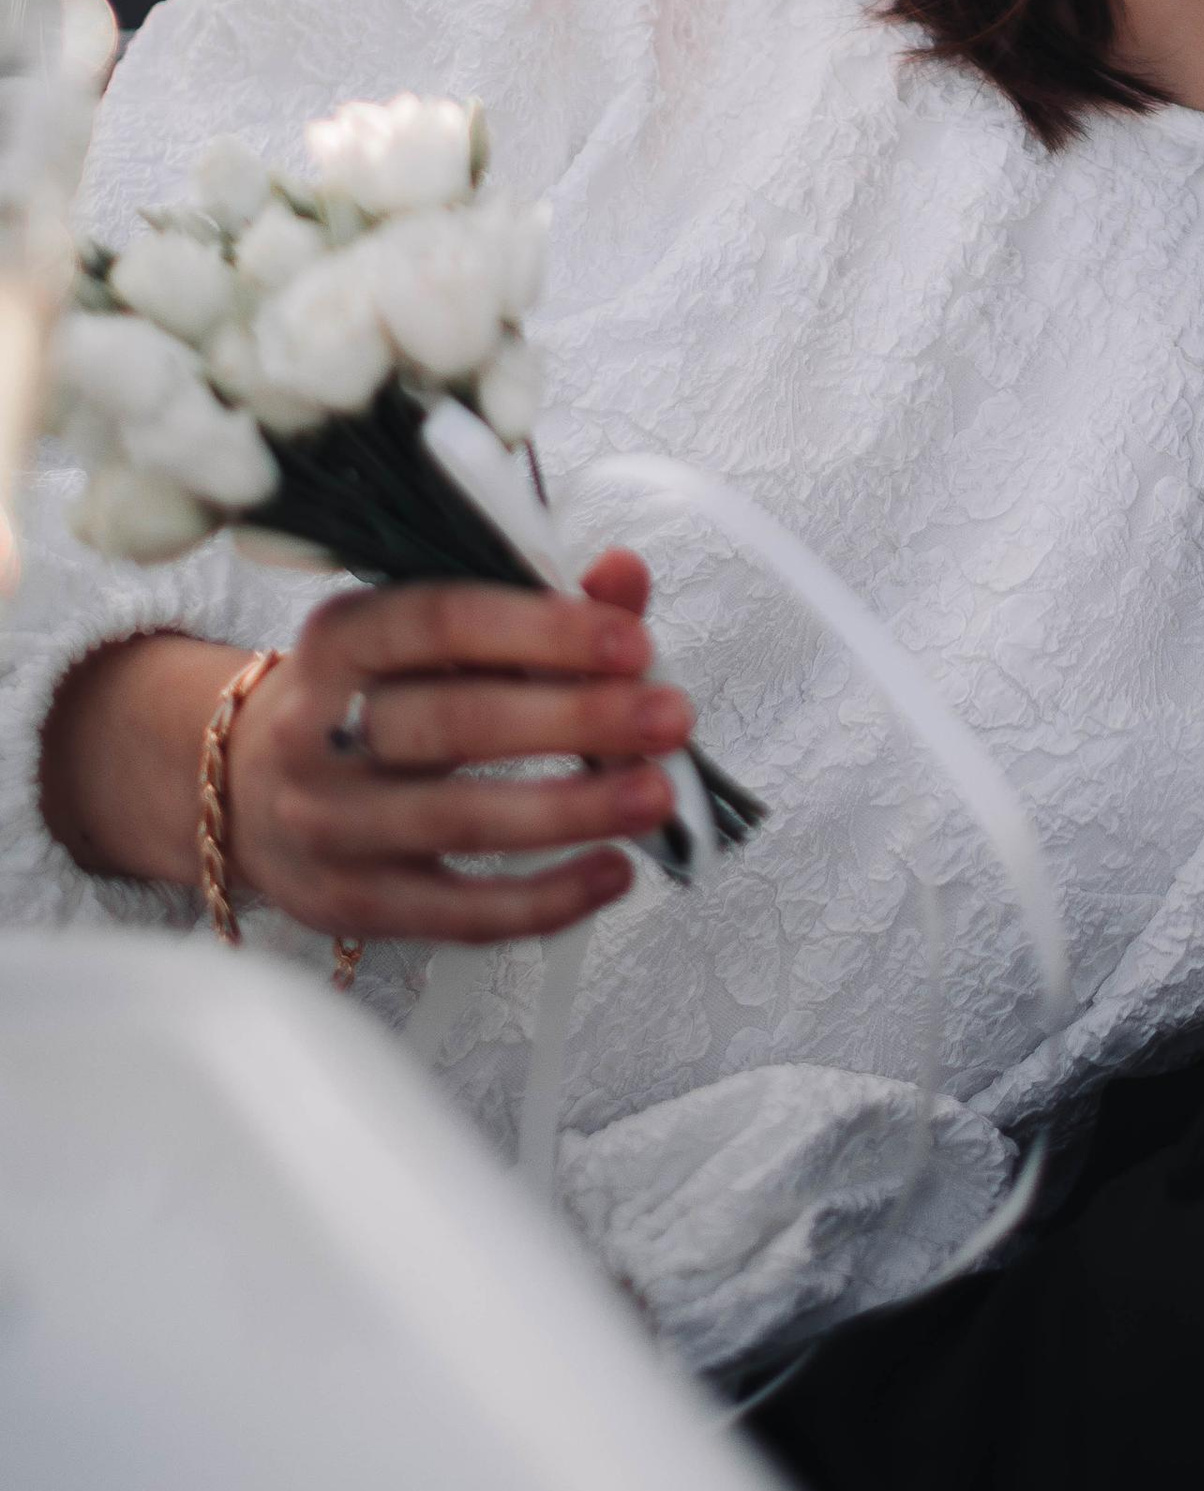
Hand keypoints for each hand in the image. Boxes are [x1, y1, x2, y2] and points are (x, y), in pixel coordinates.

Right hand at [227, 552, 694, 945]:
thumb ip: (538, 608)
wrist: (248, 791)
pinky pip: (458, 913)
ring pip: (458, 821)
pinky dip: (545, 899)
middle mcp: (321, 731)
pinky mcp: (353, 903)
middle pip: (453, 724)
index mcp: (342, 640)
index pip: (441, 622)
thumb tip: (624, 576)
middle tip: (669, 716)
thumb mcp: (434, 639)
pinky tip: (613, 873)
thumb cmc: (376, 700)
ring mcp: (330, 824)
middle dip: (575, 720)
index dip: (541, 631)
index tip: (632, 642)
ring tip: (655, 794)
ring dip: (571, 808)